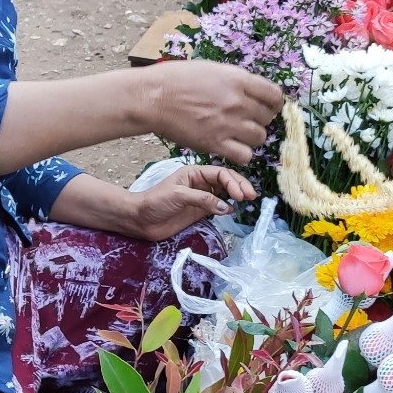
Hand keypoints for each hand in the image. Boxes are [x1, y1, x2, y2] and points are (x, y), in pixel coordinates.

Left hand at [129, 163, 256, 241]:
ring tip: (247, 200)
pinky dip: (227, 207)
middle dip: (239, 186)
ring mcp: (201, 196)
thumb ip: (202, 199)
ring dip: (236, 194)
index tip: (240, 194)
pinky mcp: (200, 211)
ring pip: (225, 192)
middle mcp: (200, 182)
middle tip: (251, 196)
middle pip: (226, 180)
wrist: (140, 219)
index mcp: (194, 172)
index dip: (233, 182)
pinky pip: (218, 206)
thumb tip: (226, 207)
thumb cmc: (155, 202)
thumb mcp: (178, 195)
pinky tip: (231, 210)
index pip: (220, 173)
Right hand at [145, 61, 282, 164]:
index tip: (267, 107)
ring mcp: (228, 124)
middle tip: (245, 120)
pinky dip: (241, 153)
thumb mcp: (213, 69)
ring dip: (251, 137)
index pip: (275, 95)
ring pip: (260, 138)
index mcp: (238, 79)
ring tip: (237, 134)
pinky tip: (231, 147)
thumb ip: (236, 82)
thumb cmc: (176, 79)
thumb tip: (254, 93)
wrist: (153, 97)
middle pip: (268, 118)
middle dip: (260, 119)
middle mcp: (237, 102)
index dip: (274, 103)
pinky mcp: (215, 144)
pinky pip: (245, 156)